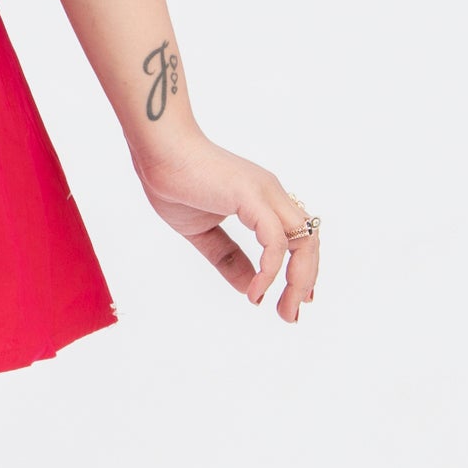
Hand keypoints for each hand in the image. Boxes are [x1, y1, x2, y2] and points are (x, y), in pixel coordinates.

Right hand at [133, 130, 320, 322]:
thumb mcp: (205, 233)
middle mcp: (272, 194)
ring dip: (299, 280)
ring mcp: (266, 193)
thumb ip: (228, 258)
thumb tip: (250, 287)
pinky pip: (275, 240)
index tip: (297, 298)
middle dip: (305, 282)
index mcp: (263, 200)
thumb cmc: (175, 183)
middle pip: (310, 242)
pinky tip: (256, 291)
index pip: (299, 237)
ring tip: (283, 309)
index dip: (303, 269)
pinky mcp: (253, 197)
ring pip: (304, 241)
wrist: (158, 152)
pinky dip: (271, 269)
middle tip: (291, 314)